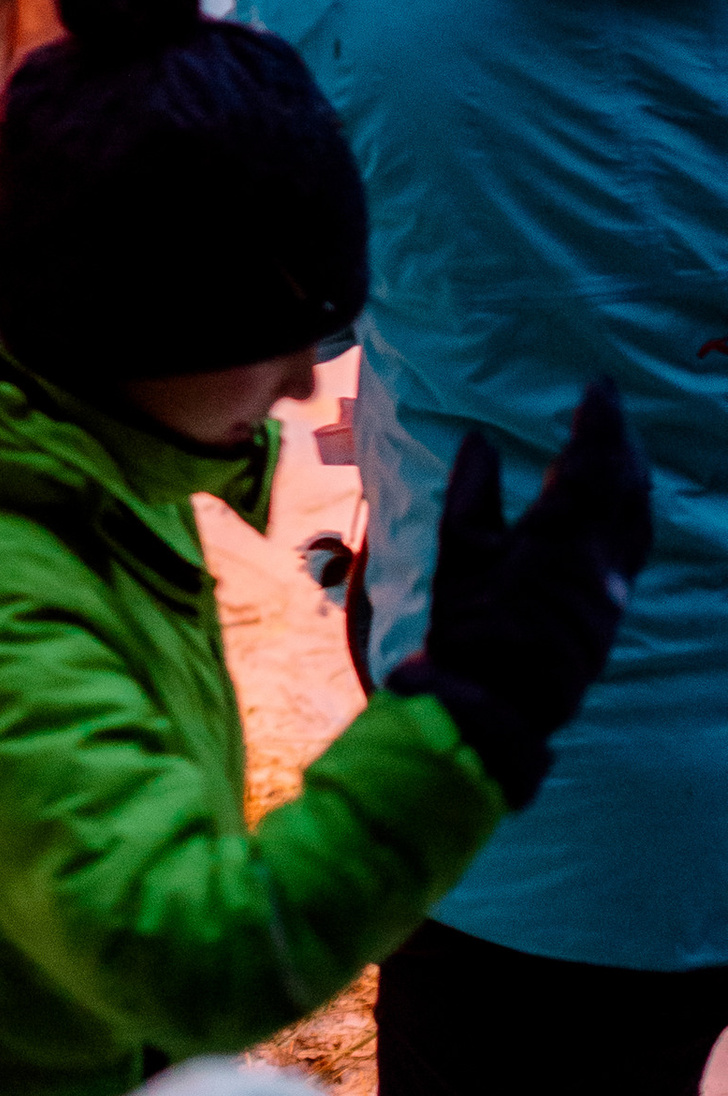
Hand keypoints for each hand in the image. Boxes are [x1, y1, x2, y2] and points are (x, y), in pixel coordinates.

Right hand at [405, 377, 650, 801]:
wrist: (494, 706)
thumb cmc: (466, 633)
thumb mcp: (456, 559)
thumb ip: (472, 495)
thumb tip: (480, 442)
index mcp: (558, 541)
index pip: (592, 466)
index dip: (599, 423)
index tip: (598, 389)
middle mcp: (598, 562)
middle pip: (628, 488)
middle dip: (623, 442)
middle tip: (609, 407)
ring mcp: (611, 589)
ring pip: (639, 518)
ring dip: (634, 475)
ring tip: (620, 446)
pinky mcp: (612, 611)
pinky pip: (634, 547)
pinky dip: (632, 512)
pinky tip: (622, 504)